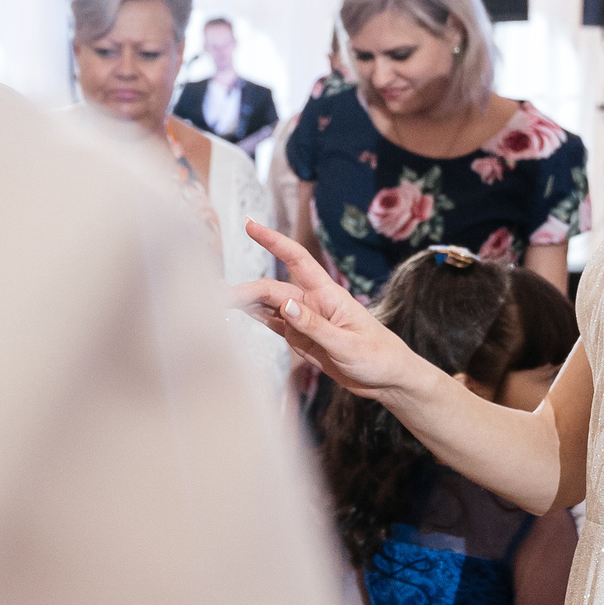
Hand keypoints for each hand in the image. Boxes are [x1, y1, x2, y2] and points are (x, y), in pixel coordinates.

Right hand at [234, 220, 426, 398]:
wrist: (388, 379)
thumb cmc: (377, 357)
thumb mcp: (348, 345)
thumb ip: (314, 326)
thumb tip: (284, 305)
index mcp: (328, 295)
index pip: (297, 260)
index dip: (273, 241)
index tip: (251, 225)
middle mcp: (312, 303)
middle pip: (271, 290)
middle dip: (244, 290)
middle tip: (217, 297)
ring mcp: (304, 320)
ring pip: (267, 305)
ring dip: (244, 301)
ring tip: (215, 300)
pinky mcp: (300, 337)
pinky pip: (272, 323)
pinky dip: (253, 317)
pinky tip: (235, 312)